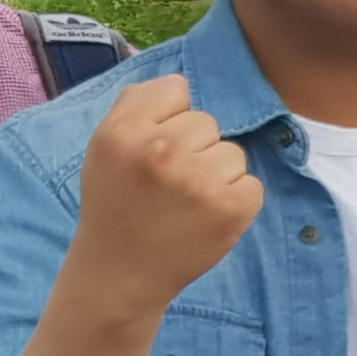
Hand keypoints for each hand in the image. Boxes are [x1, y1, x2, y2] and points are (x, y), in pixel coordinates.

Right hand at [68, 74, 262, 313]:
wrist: (121, 273)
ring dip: (216, 174)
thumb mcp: (105, 146)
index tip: (152, 148)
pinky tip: (205, 217)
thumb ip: (137, 105)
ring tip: (186, 202)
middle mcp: (161, 151)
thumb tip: (179, 82)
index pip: (174, 91)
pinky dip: (235, 200)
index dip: (167, 118)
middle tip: (167, 183)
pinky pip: (251, 183)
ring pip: (231, 152)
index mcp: (124, 132)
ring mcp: (199, 180)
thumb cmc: (116, 204)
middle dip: (193, 148)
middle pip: (206, 122)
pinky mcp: (231, 208)